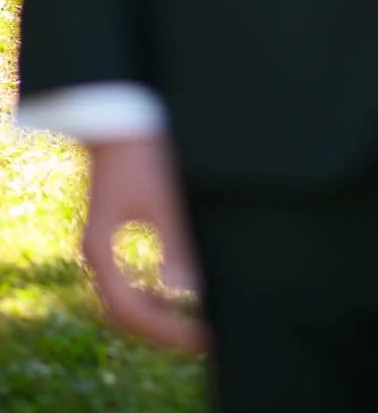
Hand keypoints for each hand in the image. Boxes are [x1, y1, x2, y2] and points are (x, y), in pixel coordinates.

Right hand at [83, 134, 208, 352]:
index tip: (199, 337)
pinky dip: (148, 298)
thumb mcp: (164, 198)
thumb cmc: (142, 152)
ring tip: (191, 326)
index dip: (166, 330)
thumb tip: (191, 290)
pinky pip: (125, 282)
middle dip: (162, 330)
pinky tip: (173, 297)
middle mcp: (96, 255)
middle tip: (201, 340)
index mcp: (101, 250)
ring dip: (155, 317)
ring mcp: (101, 248)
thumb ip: (176, 244)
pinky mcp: (110, 237)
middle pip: (124, 313)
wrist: (121, 116)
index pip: (131, 311)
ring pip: (123, 300)